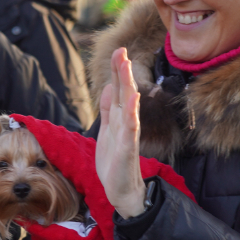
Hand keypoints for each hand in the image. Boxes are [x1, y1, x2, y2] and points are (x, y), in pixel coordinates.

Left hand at [95, 47, 145, 217]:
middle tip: (121, 50)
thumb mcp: (107, 131)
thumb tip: (108, 88)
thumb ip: (108, 111)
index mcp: (119, 119)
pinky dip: (131, 113)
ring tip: (125, 66)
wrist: (121, 189)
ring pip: (128, 106)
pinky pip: (130, 128)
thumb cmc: (115, 161)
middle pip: (124, 93)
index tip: (117, 51)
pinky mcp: (128, 148)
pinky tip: (132, 99)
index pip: (117, 90)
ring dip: (127, 85)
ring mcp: (128, 135)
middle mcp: (126, 123)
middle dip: (122, 72)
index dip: (117, 72)